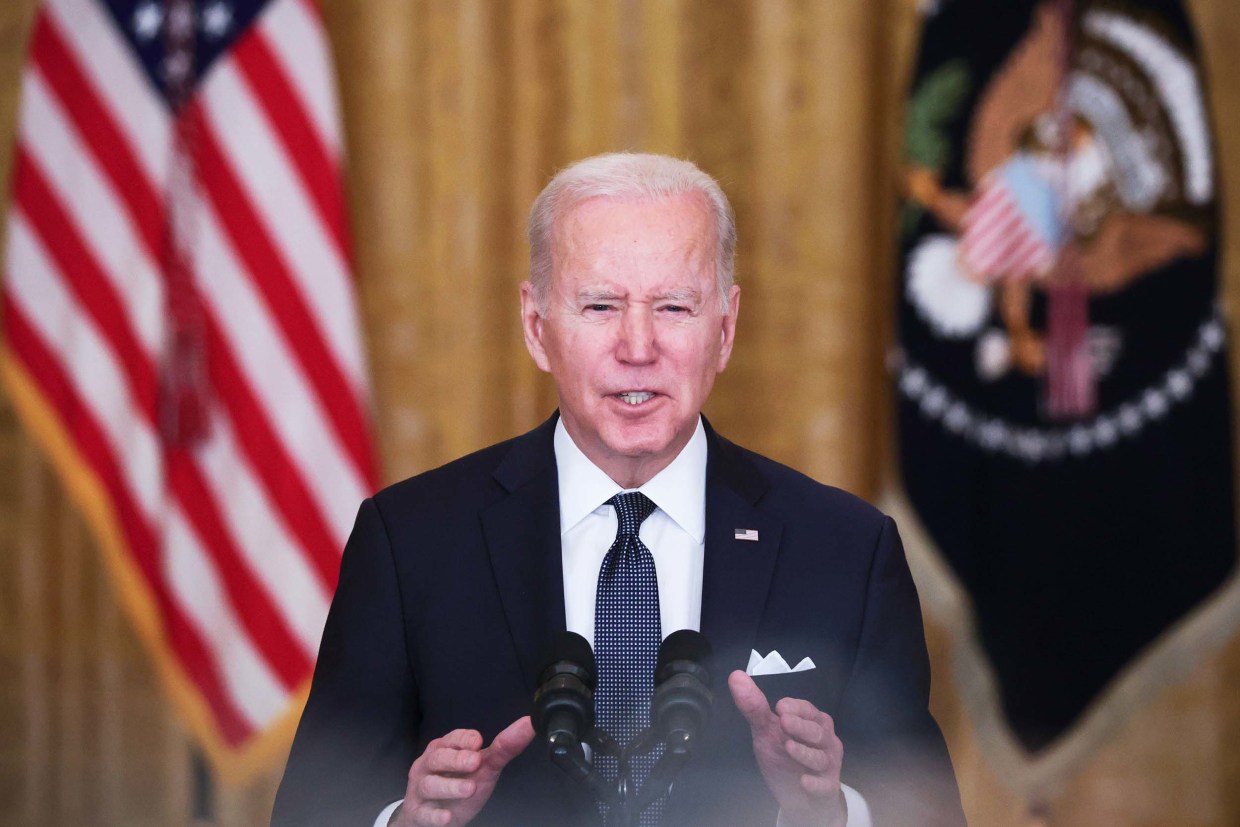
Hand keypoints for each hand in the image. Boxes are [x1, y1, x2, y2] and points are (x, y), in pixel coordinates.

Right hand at [392, 716, 534, 826]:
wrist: (437, 815)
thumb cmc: (460, 784)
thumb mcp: (484, 767)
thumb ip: (504, 747)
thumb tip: (528, 724)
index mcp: (444, 749)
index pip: (451, 739)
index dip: (463, 739)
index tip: (478, 741)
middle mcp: (428, 766)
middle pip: (438, 758)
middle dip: (456, 759)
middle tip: (475, 762)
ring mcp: (420, 790)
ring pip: (430, 785)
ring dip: (450, 786)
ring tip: (469, 788)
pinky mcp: (418, 814)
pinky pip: (423, 814)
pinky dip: (434, 815)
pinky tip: (446, 816)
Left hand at [729, 671, 845, 826]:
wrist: (799, 798)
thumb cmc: (784, 757)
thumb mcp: (766, 732)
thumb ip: (754, 707)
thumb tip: (736, 676)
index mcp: (812, 722)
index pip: (808, 710)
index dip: (796, 707)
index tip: (779, 706)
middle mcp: (825, 740)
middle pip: (817, 730)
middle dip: (800, 726)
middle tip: (783, 721)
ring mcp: (828, 765)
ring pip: (821, 757)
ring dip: (805, 753)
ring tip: (789, 747)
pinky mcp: (827, 788)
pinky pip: (824, 785)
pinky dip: (815, 783)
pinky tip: (804, 782)